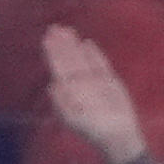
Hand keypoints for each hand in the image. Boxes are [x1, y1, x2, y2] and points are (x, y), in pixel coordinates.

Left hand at [41, 27, 152, 163]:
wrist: (117, 136)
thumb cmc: (92, 130)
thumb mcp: (72, 119)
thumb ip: (61, 103)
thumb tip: (52, 85)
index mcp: (67, 90)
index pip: (58, 67)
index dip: (52, 53)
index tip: (46, 38)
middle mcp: (79, 83)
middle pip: (68, 59)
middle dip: (60, 44)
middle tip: (54, 27)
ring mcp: (94, 81)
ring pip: (82, 59)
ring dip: (74, 45)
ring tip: (67, 30)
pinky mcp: (110, 81)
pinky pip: (100, 64)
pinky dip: (94, 54)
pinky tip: (87, 43)